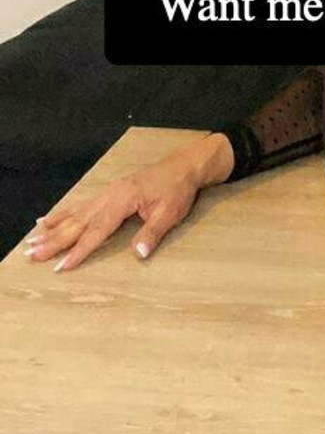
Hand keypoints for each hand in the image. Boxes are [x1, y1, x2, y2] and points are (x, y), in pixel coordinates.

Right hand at [21, 133, 234, 272]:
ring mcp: (107, 192)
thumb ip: (152, 233)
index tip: (61, 267)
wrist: (184, 166)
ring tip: (32, 241)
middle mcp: (109, 196)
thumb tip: (138, 254)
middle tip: (31, 255)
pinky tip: (48, 219)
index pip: (97, 230)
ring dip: (53, 229)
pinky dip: (62, 213)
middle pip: (78, 222)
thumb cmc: (178, 189)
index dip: (79, 250)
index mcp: (123, 200)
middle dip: (54, 241)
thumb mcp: (170, 213)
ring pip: (75, 214)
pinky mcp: (109, 192)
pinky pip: (80, 204)